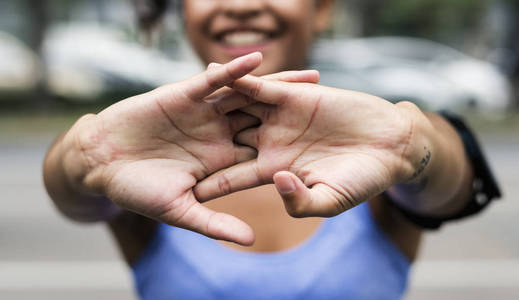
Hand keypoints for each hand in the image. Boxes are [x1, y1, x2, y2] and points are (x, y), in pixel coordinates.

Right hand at [58, 52, 320, 244]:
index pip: (267, 154)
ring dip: (279, 86)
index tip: (329, 152)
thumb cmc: (138, 191)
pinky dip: (234, 72)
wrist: (102, 162)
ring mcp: (205, 114)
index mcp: (223, 162)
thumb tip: (252, 239)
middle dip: (300, 115)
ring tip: (313, 78)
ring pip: (249, 96)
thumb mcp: (180, 210)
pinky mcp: (184, 95)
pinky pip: (214, 81)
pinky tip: (258, 62)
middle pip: (269, 121)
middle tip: (336, 109)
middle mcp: (220, 135)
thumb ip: (216, 223)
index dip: (298, 153)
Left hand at [195, 76, 431, 217]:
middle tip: (162, 142)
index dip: (207, 184)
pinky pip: (257, 85)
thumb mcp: (330, 201)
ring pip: (234, 109)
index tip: (177, 190)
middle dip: (195, 142)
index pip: (232, 179)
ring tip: (175, 102)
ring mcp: (278, 118)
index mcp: (274, 171)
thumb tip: (278, 182)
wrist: (389, 145)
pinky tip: (210, 73)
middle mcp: (270, 143)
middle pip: (224, 141)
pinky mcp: (291, 95)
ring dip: (207, 106)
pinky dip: (236, 79)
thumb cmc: (362, 180)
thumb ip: (300, 202)